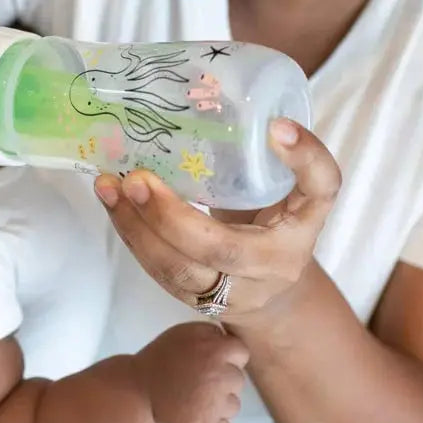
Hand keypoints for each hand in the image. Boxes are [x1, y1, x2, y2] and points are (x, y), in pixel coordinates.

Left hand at [95, 120, 340, 326]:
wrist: (272, 287)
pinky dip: (132, 236)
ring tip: (108, 187)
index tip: (276, 129)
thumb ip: (291, 158)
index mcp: (300, 229)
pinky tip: (113, 204)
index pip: (314, 193)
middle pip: (218, 249)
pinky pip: (159, 272)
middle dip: (170, 215)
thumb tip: (274, 122)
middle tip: (136, 177)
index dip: (300, 162)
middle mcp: (267, 270)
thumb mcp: (298, 191)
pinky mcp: (193, 300)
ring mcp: (228, 293)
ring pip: (177, 270)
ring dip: (136, 227)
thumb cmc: (281, 226)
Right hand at [133, 322, 247, 422]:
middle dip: (222, 379)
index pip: (241, 353)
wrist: (138, 387)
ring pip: (233, 405)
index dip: (228, 356)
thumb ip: (212, 333)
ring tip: (195, 397)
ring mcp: (214, 405)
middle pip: (238, 380)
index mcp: (216, 350)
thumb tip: (230, 341)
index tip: (212, 361)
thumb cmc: (163, 356)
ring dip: (219, 403)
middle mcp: (220, 377)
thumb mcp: (186, 332)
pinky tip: (197, 415)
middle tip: (199, 379)